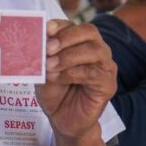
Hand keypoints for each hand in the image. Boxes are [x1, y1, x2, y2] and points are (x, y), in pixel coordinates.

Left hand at [36, 20, 116, 139]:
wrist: (63, 120)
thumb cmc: (55, 93)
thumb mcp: (43, 71)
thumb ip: (43, 56)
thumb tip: (37, 42)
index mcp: (81, 43)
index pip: (74, 25)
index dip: (60, 25)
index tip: (46, 30)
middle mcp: (97, 50)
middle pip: (90, 32)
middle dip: (67, 37)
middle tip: (48, 48)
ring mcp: (105, 67)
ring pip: (94, 51)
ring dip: (69, 56)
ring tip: (50, 66)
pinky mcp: (108, 84)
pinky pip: (94, 73)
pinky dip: (73, 73)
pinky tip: (57, 78)